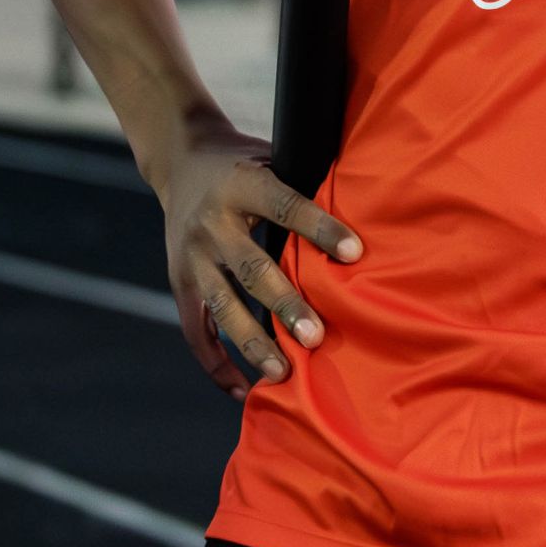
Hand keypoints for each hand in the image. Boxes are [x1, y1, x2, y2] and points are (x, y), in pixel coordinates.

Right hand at [155, 123, 362, 397]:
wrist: (179, 160)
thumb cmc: (246, 163)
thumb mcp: (272, 157)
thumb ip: (305, 185)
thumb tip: (366, 219)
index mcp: (241, 183)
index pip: (283, 205)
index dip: (318, 228)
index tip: (354, 252)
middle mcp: (211, 222)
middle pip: (251, 268)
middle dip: (284, 304)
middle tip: (316, 337)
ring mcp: (190, 256)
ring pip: (222, 306)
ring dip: (252, 342)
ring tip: (283, 373)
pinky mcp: (179, 281)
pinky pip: (195, 330)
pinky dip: (216, 363)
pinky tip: (242, 389)